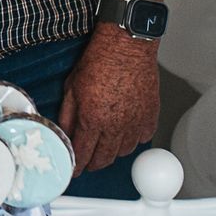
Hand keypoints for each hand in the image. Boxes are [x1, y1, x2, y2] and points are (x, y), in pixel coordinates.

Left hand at [57, 26, 159, 174]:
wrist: (126, 46)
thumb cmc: (99, 60)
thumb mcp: (72, 87)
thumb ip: (67, 115)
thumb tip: (64, 133)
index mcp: (93, 120)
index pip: (83, 154)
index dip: (76, 166)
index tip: (74, 169)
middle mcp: (116, 126)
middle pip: (104, 159)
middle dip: (93, 163)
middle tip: (87, 159)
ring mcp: (136, 122)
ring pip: (124, 152)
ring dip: (112, 151)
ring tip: (105, 142)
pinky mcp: (151, 116)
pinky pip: (142, 138)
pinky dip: (133, 138)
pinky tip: (125, 129)